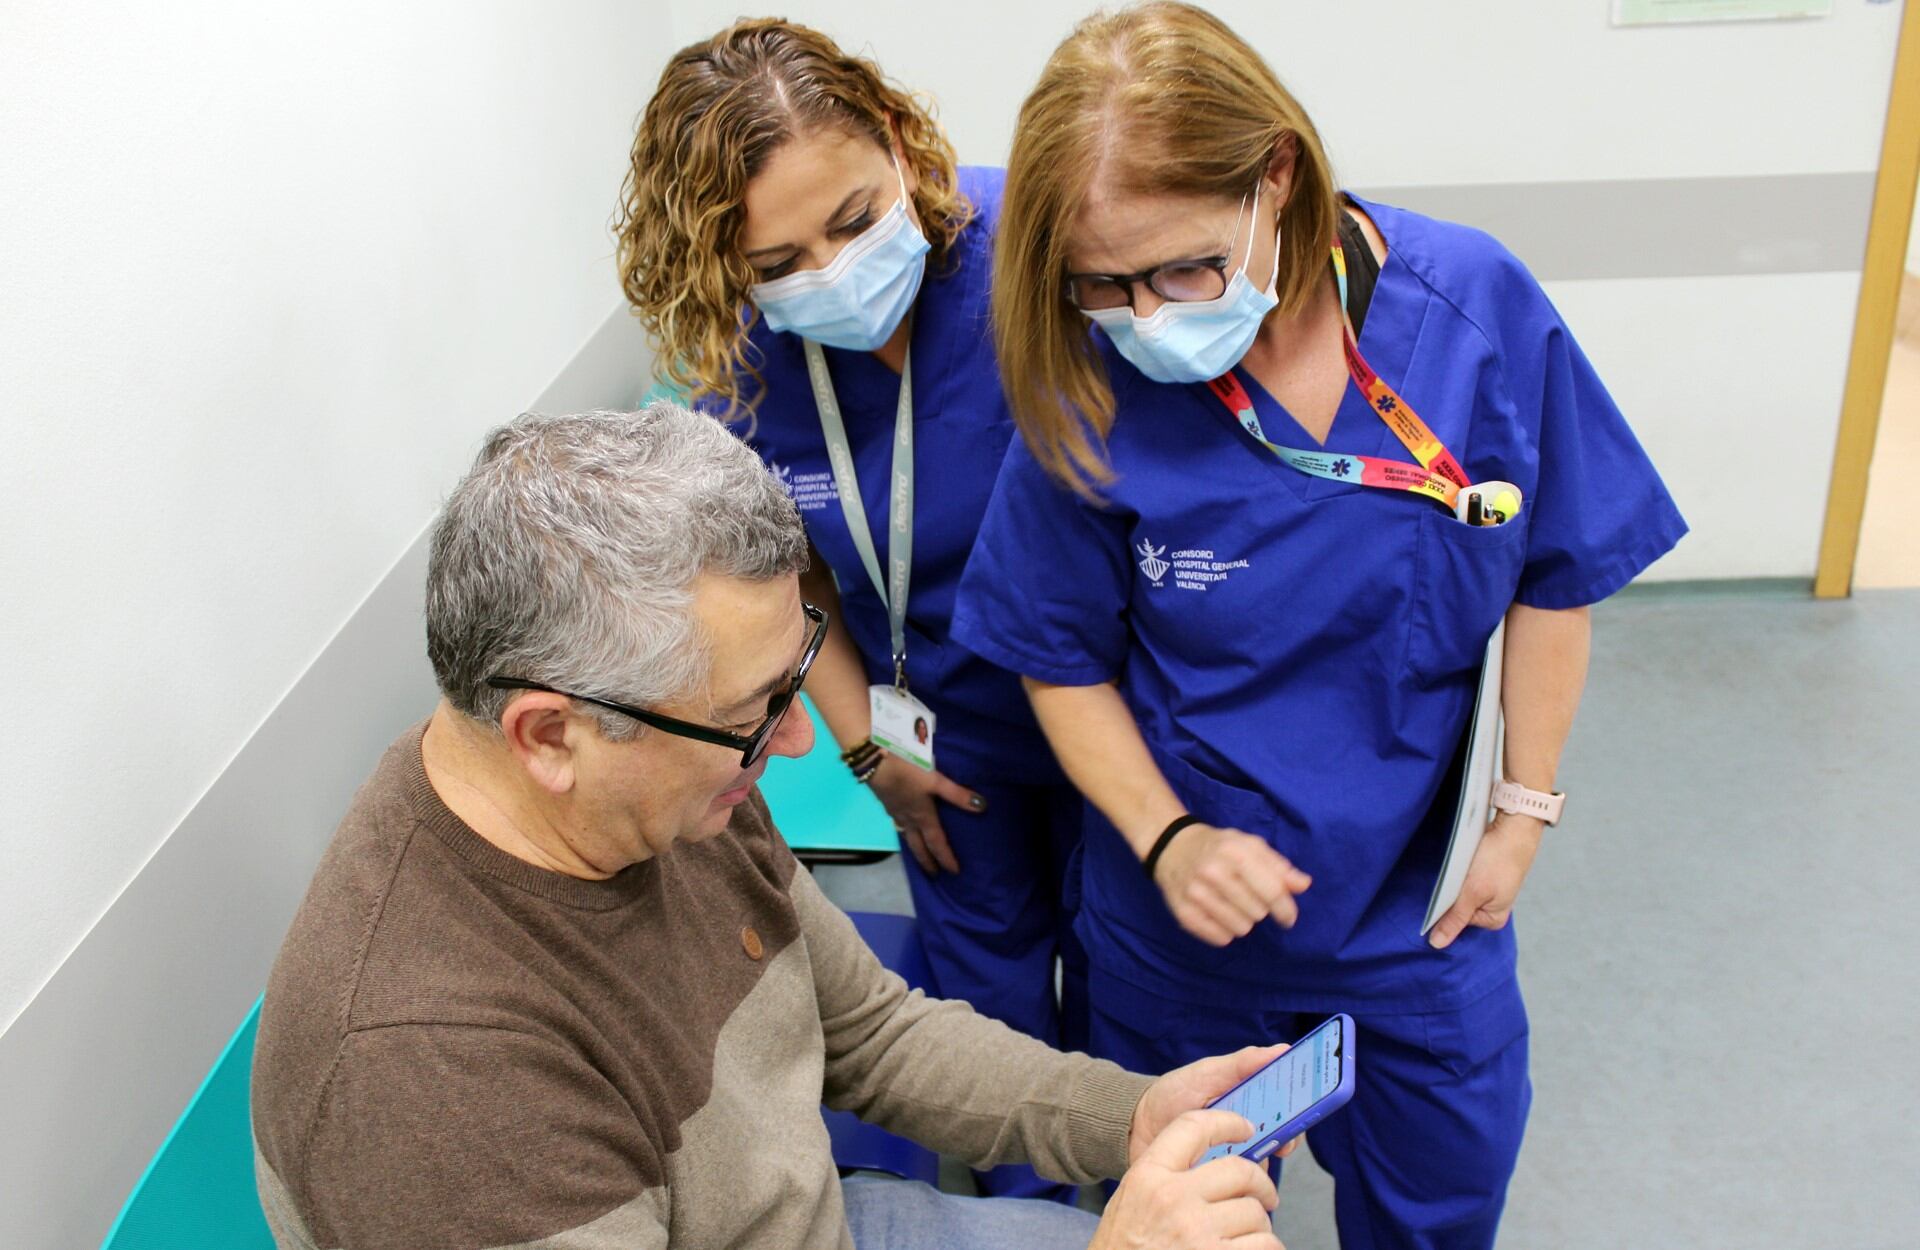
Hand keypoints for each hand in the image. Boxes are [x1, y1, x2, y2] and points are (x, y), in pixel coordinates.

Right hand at [866, 755, 982, 875]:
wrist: (874, 760)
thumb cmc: (907, 770)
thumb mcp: (936, 780)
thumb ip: (957, 794)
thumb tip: (982, 807)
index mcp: (922, 816)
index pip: (936, 843)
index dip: (946, 858)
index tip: (954, 872)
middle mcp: (908, 819)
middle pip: (918, 846)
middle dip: (927, 862)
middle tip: (934, 874)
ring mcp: (895, 812)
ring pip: (906, 838)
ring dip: (915, 849)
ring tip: (921, 855)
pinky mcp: (886, 803)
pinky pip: (898, 826)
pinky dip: (906, 834)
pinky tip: (906, 826)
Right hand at [1091, 1110, 1284, 1249]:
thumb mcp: (1129, 1204)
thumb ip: (1164, 1179)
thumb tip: (1212, 1168)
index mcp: (1148, 1177)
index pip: (1193, 1127)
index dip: (1227, 1123)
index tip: (1246, 1128)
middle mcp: (1173, 1199)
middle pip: (1240, 1171)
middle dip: (1261, 1185)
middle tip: (1265, 1197)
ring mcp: (1198, 1232)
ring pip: (1256, 1214)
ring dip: (1259, 1227)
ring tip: (1246, 1238)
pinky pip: (1266, 1245)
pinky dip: (1266, 1249)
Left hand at [1129, 1044, 1300, 1166]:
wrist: (1134, 1127)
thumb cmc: (1171, 1095)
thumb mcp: (1206, 1073)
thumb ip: (1242, 1063)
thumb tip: (1281, 1049)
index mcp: (1248, 1103)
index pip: (1287, 1108)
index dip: (1302, 1108)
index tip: (1307, 1107)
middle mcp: (1246, 1132)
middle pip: (1282, 1138)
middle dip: (1286, 1138)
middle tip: (1280, 1138)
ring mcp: (1232, 1158)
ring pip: (1263, 1164)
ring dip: (1259, 1159)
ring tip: (1242, 1150)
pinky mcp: (1216, 1180)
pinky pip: (1238, 1184)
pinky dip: (1236, 1178)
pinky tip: (1223, 1167)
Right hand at [1153, 824, 1311, 946]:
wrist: (1172, 847)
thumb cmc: (1219, 847)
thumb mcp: (1249, 846)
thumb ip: (1279, 866)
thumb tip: (1304, 885)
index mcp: (1234, 852)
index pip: (1272, 892)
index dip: (1286, 909)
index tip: (1288, 917)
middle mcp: (1213, 872)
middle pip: (1258, 913)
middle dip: (1259, 909)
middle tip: (1247, 897)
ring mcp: (1195, 894)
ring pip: (1240, 928)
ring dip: (1242, 921)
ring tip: (1231, 905)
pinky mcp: (1183, 913)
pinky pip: (1220, 938)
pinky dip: (1225, 931)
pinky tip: (1218, 915)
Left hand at [1428, 811, 1543, 949]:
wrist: (1514, 827)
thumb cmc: (1498, 860)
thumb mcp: (1473, 893)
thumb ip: (1455, 919)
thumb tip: (1437, 944)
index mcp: (1493, 919)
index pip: (1456, 921)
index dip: (1445, 908)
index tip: (1442, 893)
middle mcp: (1492, 907)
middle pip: (1457, 906)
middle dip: (1450, 893)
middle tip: (1454, 877)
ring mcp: (1488, 889)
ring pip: (1458, 890)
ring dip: (1453, 880)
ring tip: (1461, 867)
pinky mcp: (1484, 873)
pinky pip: (1464, 876)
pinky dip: (1459, 870)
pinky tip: (1462, 861)